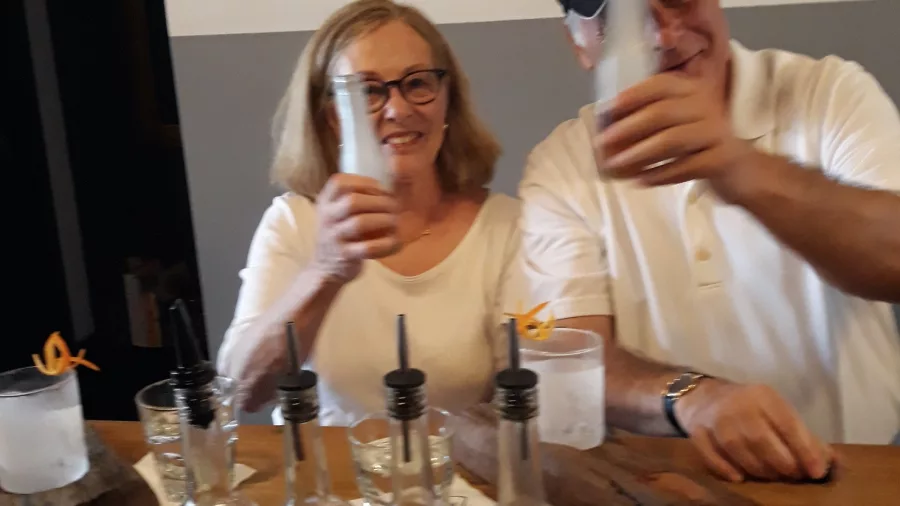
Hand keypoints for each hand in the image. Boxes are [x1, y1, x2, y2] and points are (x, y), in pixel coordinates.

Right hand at [312, 173, 399, 281]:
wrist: (325, 268)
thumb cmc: (339, 234)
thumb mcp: (338, 213)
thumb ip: (355, 197)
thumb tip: (393, 177)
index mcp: (325, 202)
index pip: (340, 183)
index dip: (365, 182)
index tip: (382, 189)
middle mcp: (326, 217)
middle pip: (353, 201)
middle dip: (379, 201)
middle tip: (394, 207)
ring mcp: (334, 237)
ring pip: (360, 223)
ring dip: (384, 219)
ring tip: (395, 221)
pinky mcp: (345, 256)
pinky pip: (368, 248)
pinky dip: (386, 244)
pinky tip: (395, 241)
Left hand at [596, 73, 755, 190]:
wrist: (742, 170)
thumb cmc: (698, 144)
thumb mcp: (677, 123)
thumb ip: (648, 120)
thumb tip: (605, 128)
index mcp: (692, 90)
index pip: (661, 85)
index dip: (633, 95)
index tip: (608, 108)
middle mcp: (706, 105)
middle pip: (662, 113)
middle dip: (627, 128)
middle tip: (602, 143)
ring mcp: (716, 132)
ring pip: (672, 140)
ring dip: (638, 153)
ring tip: (616, 166)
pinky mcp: (722, 158)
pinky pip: (686, 166)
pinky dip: (660, 174)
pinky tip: (641, 181)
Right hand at [676, 380, 833, 482]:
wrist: (701, 396)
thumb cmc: (748, 406)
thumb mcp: (774, 409)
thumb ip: (800, 433)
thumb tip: (832, 460)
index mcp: (763, 396)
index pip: (787, 423)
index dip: (804, 449)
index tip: (817, 471)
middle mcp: (738, 406)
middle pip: (762, 441)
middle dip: (783, 464)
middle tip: (795, 476)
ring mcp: (715, 420)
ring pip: (739, 451)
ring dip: (759, 470)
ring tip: (772, 476)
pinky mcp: (697, 432)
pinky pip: (713, 457)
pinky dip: (727, 469)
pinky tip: (740, 477)